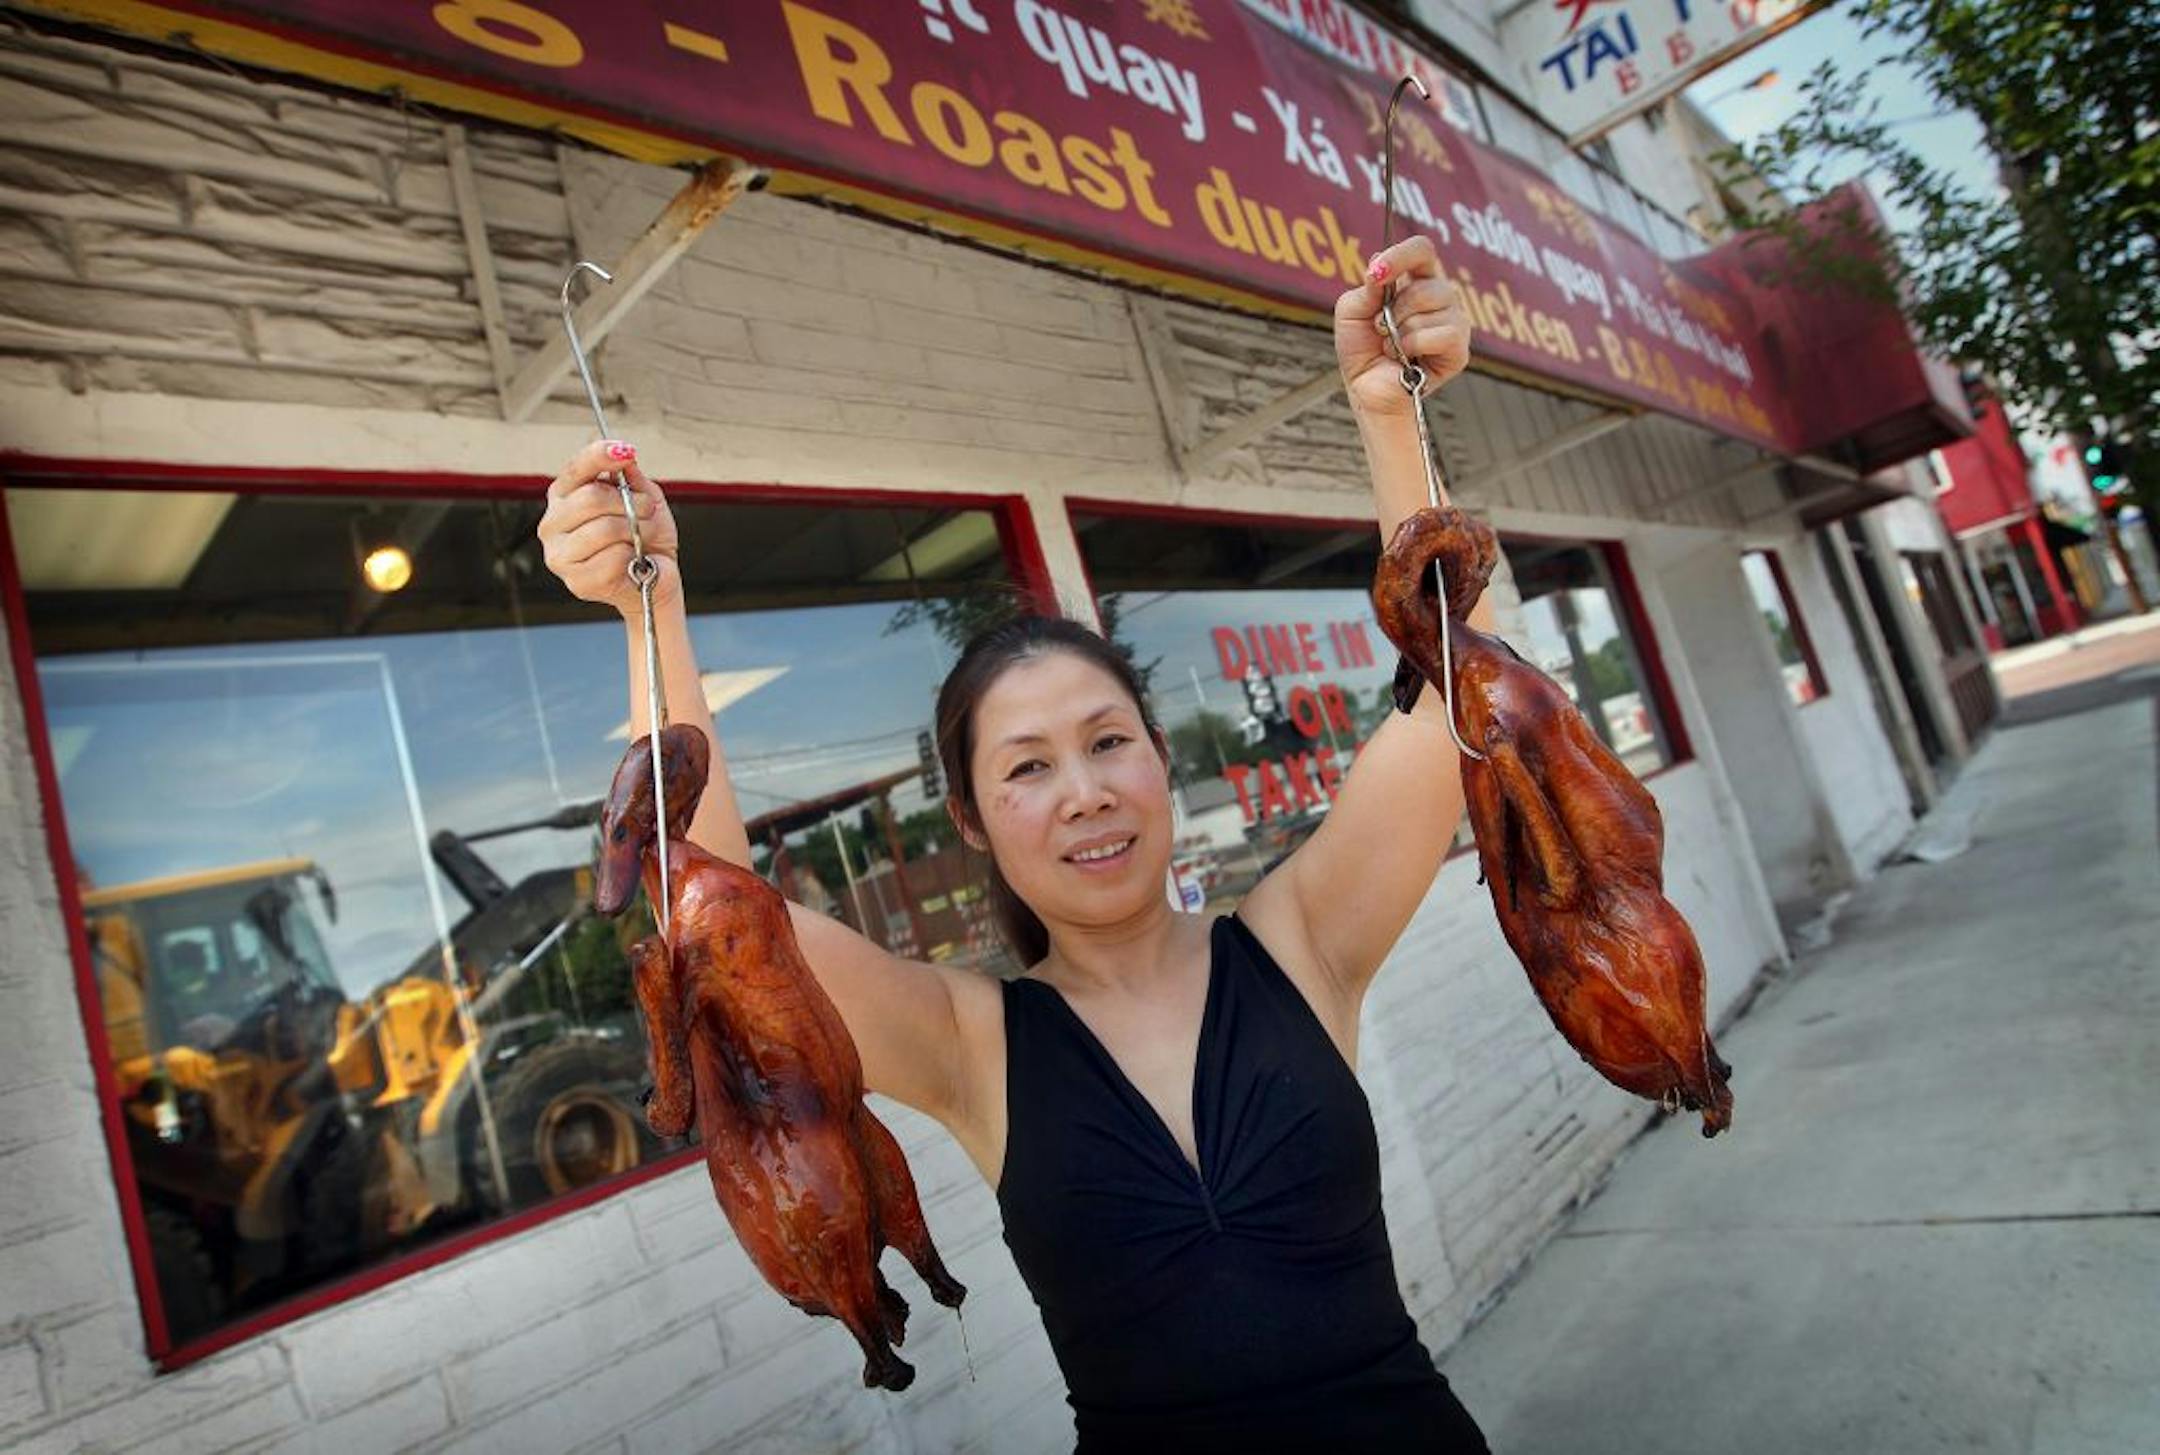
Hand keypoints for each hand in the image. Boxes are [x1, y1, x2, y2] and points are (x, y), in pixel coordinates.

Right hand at [538, 439, 680, 616]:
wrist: (657, 576)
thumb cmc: (646, 536)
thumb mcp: (645, 497)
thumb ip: (631, 477)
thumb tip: (623, 455)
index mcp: (565, 497)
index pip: (576, 469)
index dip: (598, 456)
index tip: (624, 451)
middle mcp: (553, 524)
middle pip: (591, 498)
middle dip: (631, 503)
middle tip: (648, 510)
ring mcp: (560, 554)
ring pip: (603, 529)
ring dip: (635, 531)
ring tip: (643, 536)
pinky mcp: (576, 581)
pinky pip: (611, 560)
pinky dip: (631, 558)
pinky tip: (631, 560)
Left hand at [1334, 235, 1470, 418]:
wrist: (1366, 389)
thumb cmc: (1362, 350)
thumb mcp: (1351, 313)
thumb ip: (1365, 288)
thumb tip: (1378, 266)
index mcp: (1415, 281)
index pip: (1421, 251)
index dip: (1400, 256)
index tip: (1377, 273)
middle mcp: (1440, 296)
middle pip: (1426, 285)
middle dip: (1394, 309)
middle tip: (1381, 329)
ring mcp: (1454, 320)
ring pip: (1432, 308)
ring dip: (1400, 330)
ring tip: (1393, 347)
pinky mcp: (1459, 348)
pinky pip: (1442, 333)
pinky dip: (1414, 345)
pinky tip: (1406, 358)